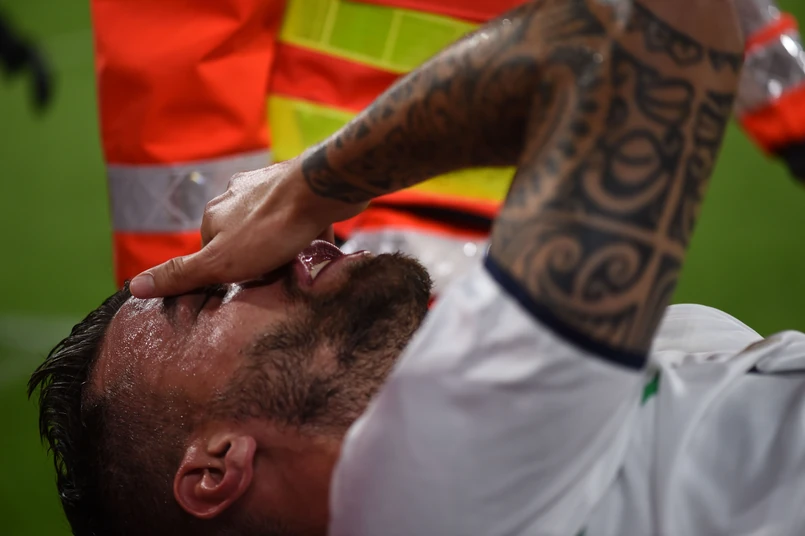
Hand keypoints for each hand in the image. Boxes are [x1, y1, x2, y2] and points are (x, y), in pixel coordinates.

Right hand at [129, 157, 365, 297]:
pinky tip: (316, 242)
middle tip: (277, 273)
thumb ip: (182, 274)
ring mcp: (267, 187)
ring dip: (282, 245)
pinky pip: (296, 217)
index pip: (212, 252)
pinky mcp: (296, 187)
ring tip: (299, 260)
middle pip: (242, 238)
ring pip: (269, 226)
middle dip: (258, 258)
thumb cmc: (270, 229)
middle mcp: (236, 195)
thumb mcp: (220, 262)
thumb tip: (134, 287)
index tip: (249, 283)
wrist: (321, 190)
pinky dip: (304, 232)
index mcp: (213, 213)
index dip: (230, 272)